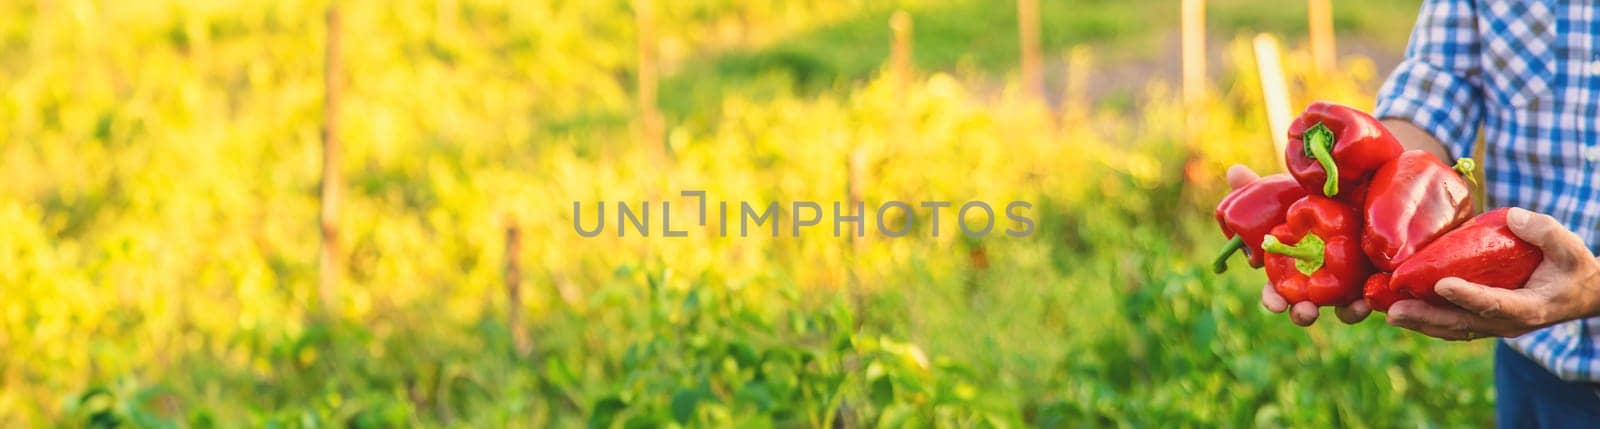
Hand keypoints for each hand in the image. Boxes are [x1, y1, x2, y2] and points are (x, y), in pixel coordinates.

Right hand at [1228, 164, 1372, 325]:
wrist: (1357, 192)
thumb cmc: (1309, 198)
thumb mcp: (1284, 192)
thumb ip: (1256, 188)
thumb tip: (1234, 170)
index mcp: (1290, 269)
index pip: (1276, 291)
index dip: (1273, 299)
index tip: (1276, 304)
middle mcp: (1315, 282)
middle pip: (1305, 306)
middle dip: (1303, 314)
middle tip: (1307, 312)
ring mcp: (1346, 285)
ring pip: (1341, 309)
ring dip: (1346, 313)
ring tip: (1353, 309)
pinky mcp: (1373, 281)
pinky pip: (1372, 298)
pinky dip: (1370, 301)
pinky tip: (1371, 298)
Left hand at [1387, 208, 1599, 339]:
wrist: (1581, 293)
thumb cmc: (1573, 267)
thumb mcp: (1570, 247)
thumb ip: (1545, 232)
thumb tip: (1512, 217)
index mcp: (1529, 307)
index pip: (1494, 304)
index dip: (1468, 296)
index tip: (1441, 284)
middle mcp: (1508, 322)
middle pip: (1462, 323)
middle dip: (1426, 317)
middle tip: (1394, 310)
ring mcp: (1495, 325)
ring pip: (1453, 328)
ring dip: (1421, 322)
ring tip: (1389, 313)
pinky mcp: (1484, 319)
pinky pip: (1453, 324)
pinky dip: (1428, 320)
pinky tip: (1402, 310)